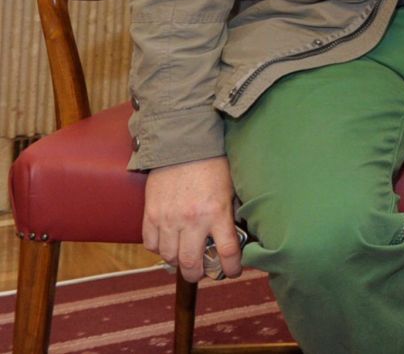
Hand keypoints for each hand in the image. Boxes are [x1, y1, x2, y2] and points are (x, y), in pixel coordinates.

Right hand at [143, 157, 242, 281]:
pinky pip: (151, 244)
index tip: (232, 271)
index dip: (231, 268)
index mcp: (216, 213)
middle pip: (191, 263)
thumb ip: (231, 213)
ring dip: (178, 262)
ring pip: (169, 257)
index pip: (227, 252)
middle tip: (202, 272)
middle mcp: (191, 220)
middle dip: (198, 274)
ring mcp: (168, 219)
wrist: (183, 145)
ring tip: (185, 257)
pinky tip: (168, 243)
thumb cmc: (212, 164)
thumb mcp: (230, 188)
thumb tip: (237, 236)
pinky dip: (159, 248)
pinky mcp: (150, 214)